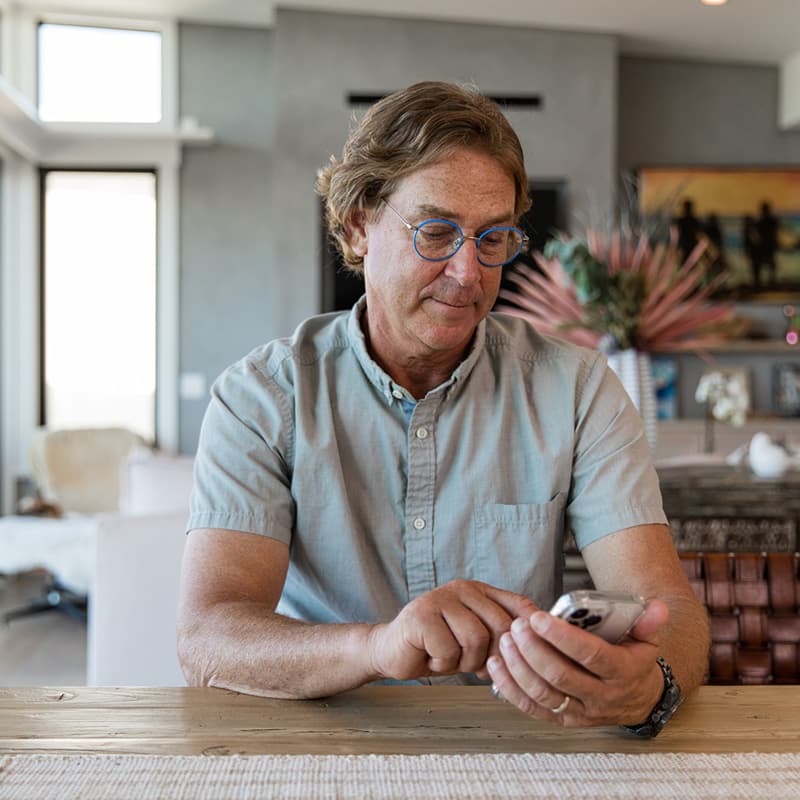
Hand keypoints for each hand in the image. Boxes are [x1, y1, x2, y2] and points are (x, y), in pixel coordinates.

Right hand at [367, 580, 538, 681]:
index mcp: (479, 591)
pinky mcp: (422, 615)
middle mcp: (462, 588)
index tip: (530, 654)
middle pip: (501, 626)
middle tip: (470, 662)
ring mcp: (440, 598)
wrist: (392, 651)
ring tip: (447, 657)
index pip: (519, 605)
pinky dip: (441, 663)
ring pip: (475, 640)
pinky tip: (430, 656)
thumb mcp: (475, 640)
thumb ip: (500, 635)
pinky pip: (449, 650)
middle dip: (490, 656)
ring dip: (463, 661)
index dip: (530, 632)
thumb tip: (539, 645)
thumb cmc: (437, 647)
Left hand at [486, 599, 668, 726]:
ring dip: (518, 667)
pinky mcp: (564, 721)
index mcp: (622, 672)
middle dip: (533, 649)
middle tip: (516, 626)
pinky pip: (533, 709)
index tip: (538, 618)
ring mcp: (582, 713)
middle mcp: (602, 697)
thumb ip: (647, 621)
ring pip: (544, 694)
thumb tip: (658, 606)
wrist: (639, 698)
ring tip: (505, 641)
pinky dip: (511, 688)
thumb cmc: (633, 660)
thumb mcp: (646, 639)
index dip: (562, 637)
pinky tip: (497, 665)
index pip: (590, 655)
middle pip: (561, 676)